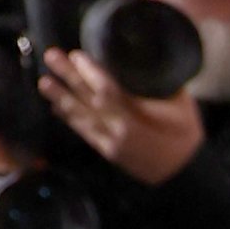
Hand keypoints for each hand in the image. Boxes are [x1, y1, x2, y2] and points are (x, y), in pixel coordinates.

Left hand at [37, 43, 204, 184]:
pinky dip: (70, 119)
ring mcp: (110, 143)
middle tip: (50, 56)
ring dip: (61, 98)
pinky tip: (57, 108)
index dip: (89, 73)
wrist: (184, 173)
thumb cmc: (185, 136)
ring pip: (81, 117)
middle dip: (68, 78)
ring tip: (44, 82)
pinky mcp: (108, 152)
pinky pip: (84, 132)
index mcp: (138, 118)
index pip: (107, 91)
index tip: (76, 55)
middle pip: (88, 100)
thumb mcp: (181, 107)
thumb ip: (158, 87)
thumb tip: (142, 62)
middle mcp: (119, 130)